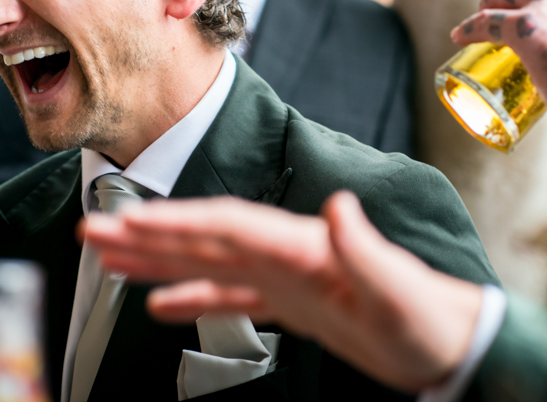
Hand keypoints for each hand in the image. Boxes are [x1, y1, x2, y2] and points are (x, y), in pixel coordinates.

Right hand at [81, 191, 483, 392]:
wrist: (452, 341)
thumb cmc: (428, 317)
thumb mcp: (396, 289)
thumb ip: (363, 248)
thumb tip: (336, 205)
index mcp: (303, 244)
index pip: (226, 225)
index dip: (176, 221)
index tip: (129, 218)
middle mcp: (288, 253)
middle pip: (205, 238)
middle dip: (149, 233)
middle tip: (94, 229)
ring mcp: (287, 278)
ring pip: (208, 265)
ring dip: (158, 259)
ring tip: (110, 258)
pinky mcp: (294, 304)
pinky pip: (230, 299)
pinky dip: (193, 299)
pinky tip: (160, 306)